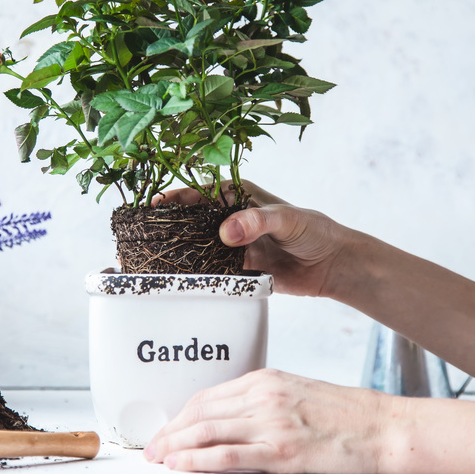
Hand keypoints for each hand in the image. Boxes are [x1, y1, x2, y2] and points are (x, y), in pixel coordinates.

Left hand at [143, 369, 390, 473]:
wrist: (382, 427)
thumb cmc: (345, 414)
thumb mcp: (297, 394)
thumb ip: (263, 403)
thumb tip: (230, 420)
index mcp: (266, 379)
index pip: (210, 395)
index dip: (183, 414)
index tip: (170, 427)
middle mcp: (263, 395)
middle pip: (201, 412)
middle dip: (171, 430)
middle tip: (153, 445)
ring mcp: (271, 422)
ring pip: (207, 431)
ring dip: (176, 445)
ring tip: (159, 457)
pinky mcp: (281, 451)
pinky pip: (228, 455)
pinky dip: (198, 460)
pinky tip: (181, 465)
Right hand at [156, 181, 356, 296]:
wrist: (332, 266)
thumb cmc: (314, 231)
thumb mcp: (287, 219)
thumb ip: (257, 221)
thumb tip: (226, 232)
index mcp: (238, 195)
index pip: (199, 192)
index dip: (175, 198)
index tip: (153, 206)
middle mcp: (229, 218)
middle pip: (190, 221)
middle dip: (167, 228)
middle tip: (141, 238)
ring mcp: (231, 244)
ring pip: (196, 247)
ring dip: (177, 253)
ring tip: (149, 261)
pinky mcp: (236, 269)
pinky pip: (210, 271)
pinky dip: (195, 275)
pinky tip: (176, 281)